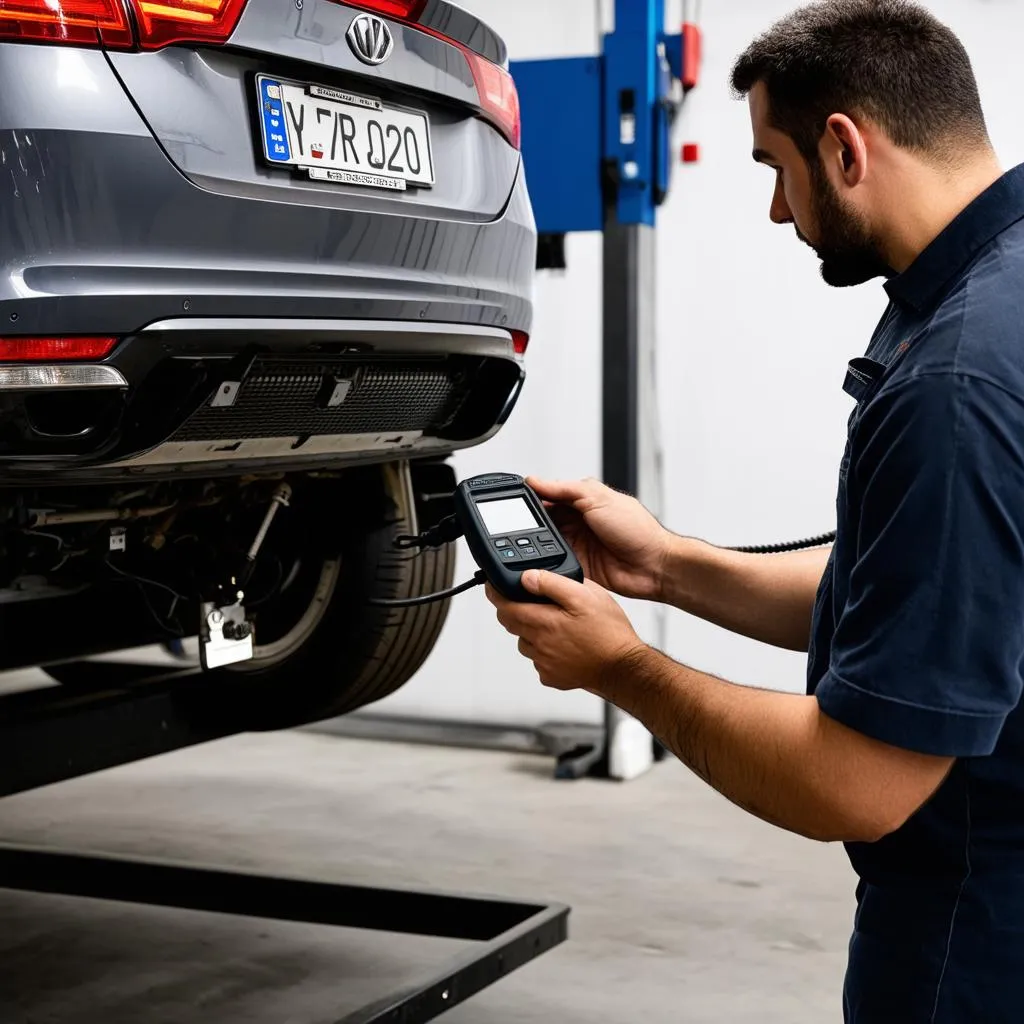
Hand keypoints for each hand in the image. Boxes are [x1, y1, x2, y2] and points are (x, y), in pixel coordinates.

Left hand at [486, 569, 646, 692]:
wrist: (624, 667)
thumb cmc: (609, 633)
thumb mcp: (585, 595)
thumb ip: (552, 583)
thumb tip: (528, 577)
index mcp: (543, 623)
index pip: (504, 607)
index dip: (495, 594)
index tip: (493, 587)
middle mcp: (538, 645)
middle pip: (511, 624)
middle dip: (514, 610)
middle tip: (530, 601)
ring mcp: (544, 663)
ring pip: (525, 642)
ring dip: (531, 631)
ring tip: (555, 624)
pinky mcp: (552, 676)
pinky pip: (539, 661)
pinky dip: (544, 651)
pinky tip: (564, 645)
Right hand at [526, 476, 670, 600]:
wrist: (654, 566)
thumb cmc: (638, 530)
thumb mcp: (600, 498)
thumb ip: (567, 489)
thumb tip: (537, 481)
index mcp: (581, 502)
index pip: (548, 496)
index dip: (532, 498)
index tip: (513, 500)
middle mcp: (577, 523)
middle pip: (542, 521)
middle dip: (528, 522)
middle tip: (513, 525)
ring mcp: (576, 545)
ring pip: (543, 544)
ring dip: (534, 544)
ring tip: (522, 544)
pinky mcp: (576, 567)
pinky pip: (553, 564)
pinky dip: (545, 563)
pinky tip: (537, 562)